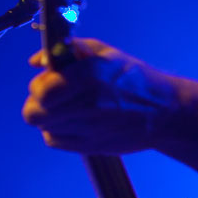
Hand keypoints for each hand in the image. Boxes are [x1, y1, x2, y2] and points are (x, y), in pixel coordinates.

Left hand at [23, 38, 175, 154]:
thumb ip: (70, 50)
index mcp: (90, 75)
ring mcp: (87, 129)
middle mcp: (86, 104)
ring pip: (43, 126)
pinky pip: (54, 140)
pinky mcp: (89, 146)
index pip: (40, 90)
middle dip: (38, 101)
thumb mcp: (107, 54)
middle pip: (33, 113)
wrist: (165, 112)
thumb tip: (36, 61)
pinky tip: (72, 120)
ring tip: (67, 107)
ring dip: (49, 116)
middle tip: (53, 94)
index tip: (50, 78)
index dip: (40, 83)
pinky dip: (57, 131)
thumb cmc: (135, 79)